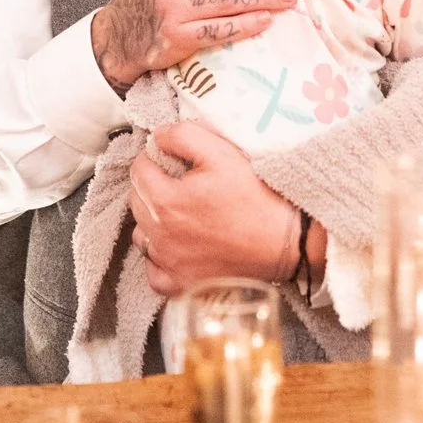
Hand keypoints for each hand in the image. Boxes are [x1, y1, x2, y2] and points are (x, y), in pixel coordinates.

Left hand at [129, 122, 301, 297]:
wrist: (286, 243)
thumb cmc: (256, 198)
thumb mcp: (221, 153)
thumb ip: (182, 137)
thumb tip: (157, 137)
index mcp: (165, 202)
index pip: (138, 170)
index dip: (152, 157)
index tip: (170, 158)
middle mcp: (160, 236)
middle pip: (136, 202)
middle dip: (151, 185)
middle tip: (179, 181)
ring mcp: (169, 264)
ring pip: (141, 236)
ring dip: (151, 221)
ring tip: (178, 213)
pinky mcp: (182, 285)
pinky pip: (154, 273)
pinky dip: (159, 259)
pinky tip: (176, 247)